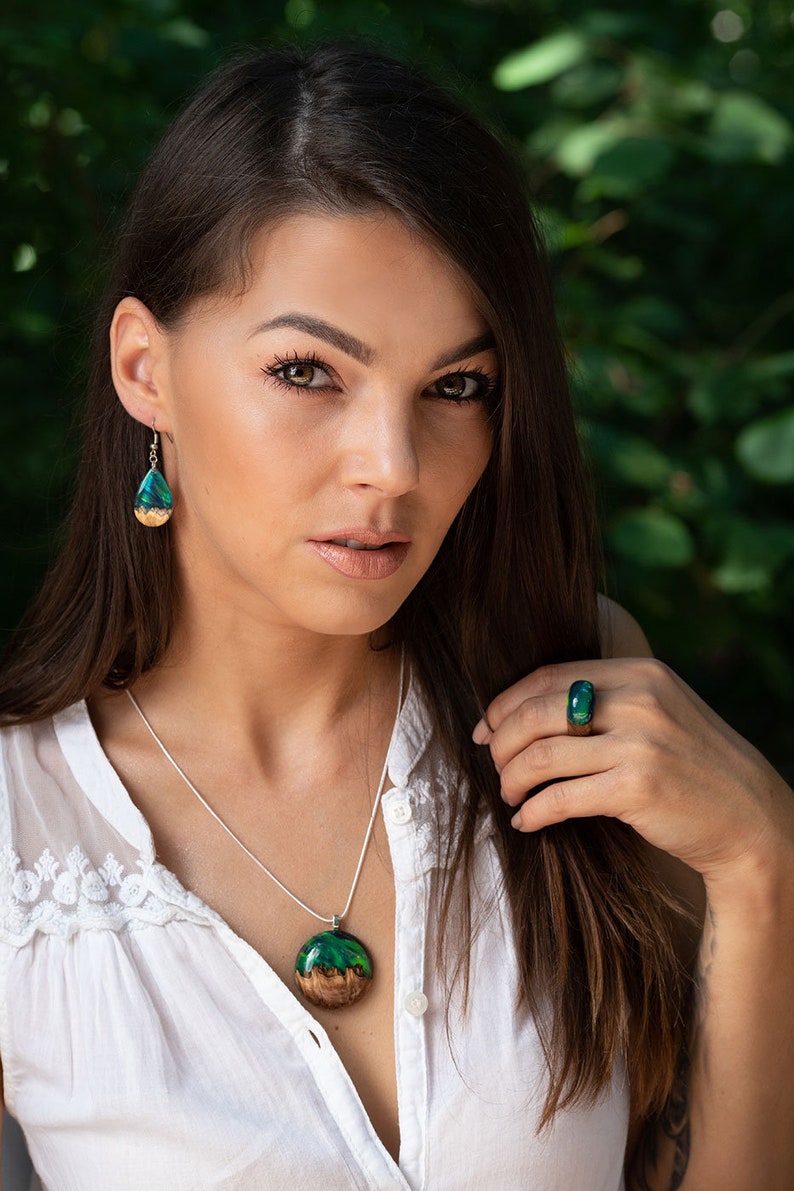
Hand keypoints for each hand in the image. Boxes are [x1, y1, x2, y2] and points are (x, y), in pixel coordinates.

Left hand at [473, 658, 793, 886]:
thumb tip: (526, 711)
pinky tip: (526, 821)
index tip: (487, 727)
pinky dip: (534, 811)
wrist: (751, 819)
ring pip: (541, 756)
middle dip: (501, 742)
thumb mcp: (660, 712)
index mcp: (639, 674)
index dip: (505, 702)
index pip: (548, 677)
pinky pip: (561, 798)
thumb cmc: (694, 767)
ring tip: (510, 794)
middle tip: (493, 765)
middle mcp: (639, 701)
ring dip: (511, 779)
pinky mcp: (637, 789)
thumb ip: (606, 700)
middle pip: (535, 713)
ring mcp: (640, 744)